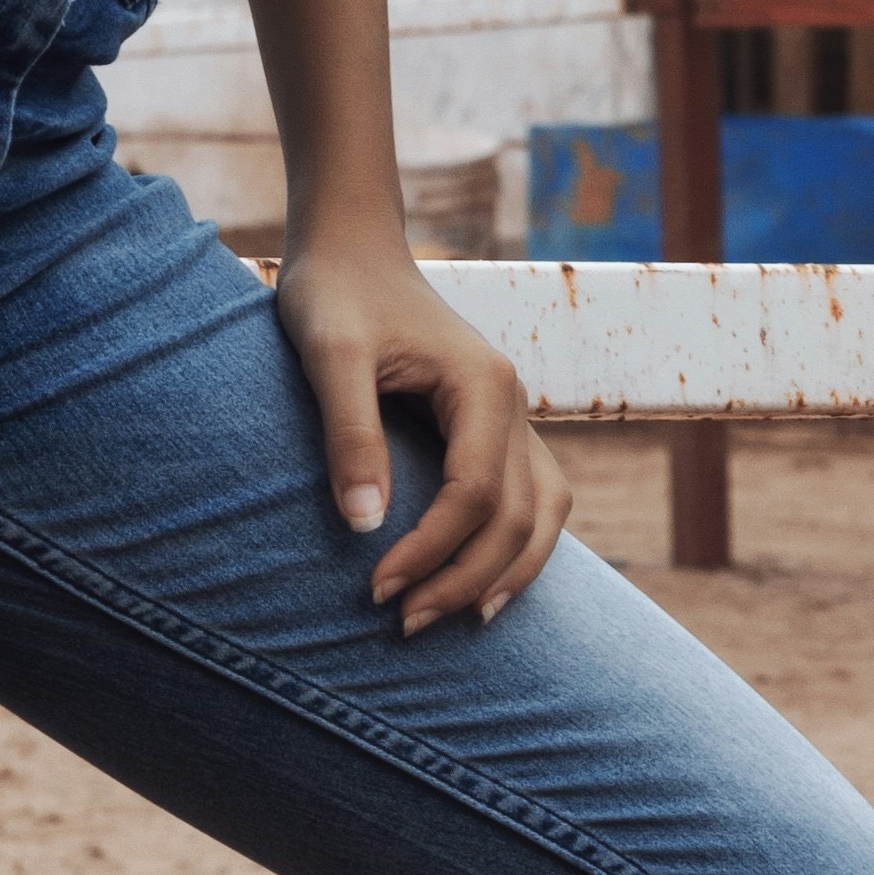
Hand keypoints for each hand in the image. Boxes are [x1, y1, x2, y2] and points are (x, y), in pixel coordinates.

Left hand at [275, 219, 570, 631]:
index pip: (475, 494)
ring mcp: (514, 416)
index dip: (431, 551)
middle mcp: (514, 403)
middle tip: (402, 623)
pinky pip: (531, 497)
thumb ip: (350, 433)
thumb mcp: (330, 353)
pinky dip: (516, 544)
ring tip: (459, 620)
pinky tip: (480, 581)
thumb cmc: (336, 294)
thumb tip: (364, 525)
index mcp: (483, 384)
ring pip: (543, 512)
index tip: (376, 588)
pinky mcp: (497, 427)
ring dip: (507, 572)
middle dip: (464, 578)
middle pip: (516, 516)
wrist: (353, 251)